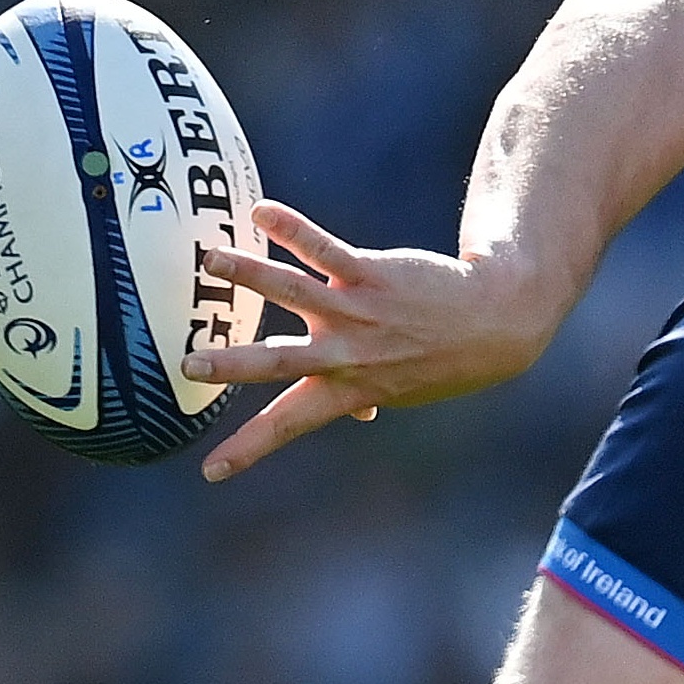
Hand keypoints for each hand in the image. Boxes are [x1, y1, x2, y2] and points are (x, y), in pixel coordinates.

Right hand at [187, 199, 566, 480]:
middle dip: (233, 364)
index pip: (288, 425)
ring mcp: (358, 313)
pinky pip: (326, 250)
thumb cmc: (438, 357)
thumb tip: (358, 417)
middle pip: (280, 361)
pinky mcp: (372, 275)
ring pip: (295, 293)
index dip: (249, 449)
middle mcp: (346, 355)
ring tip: (212, 260)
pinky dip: (293, 231)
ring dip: (251, 275)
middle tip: (190, 366)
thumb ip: (368, 397)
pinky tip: (263, 212)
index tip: (211, 471)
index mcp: (346, 390)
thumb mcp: (403, 388)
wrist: (493, 322)